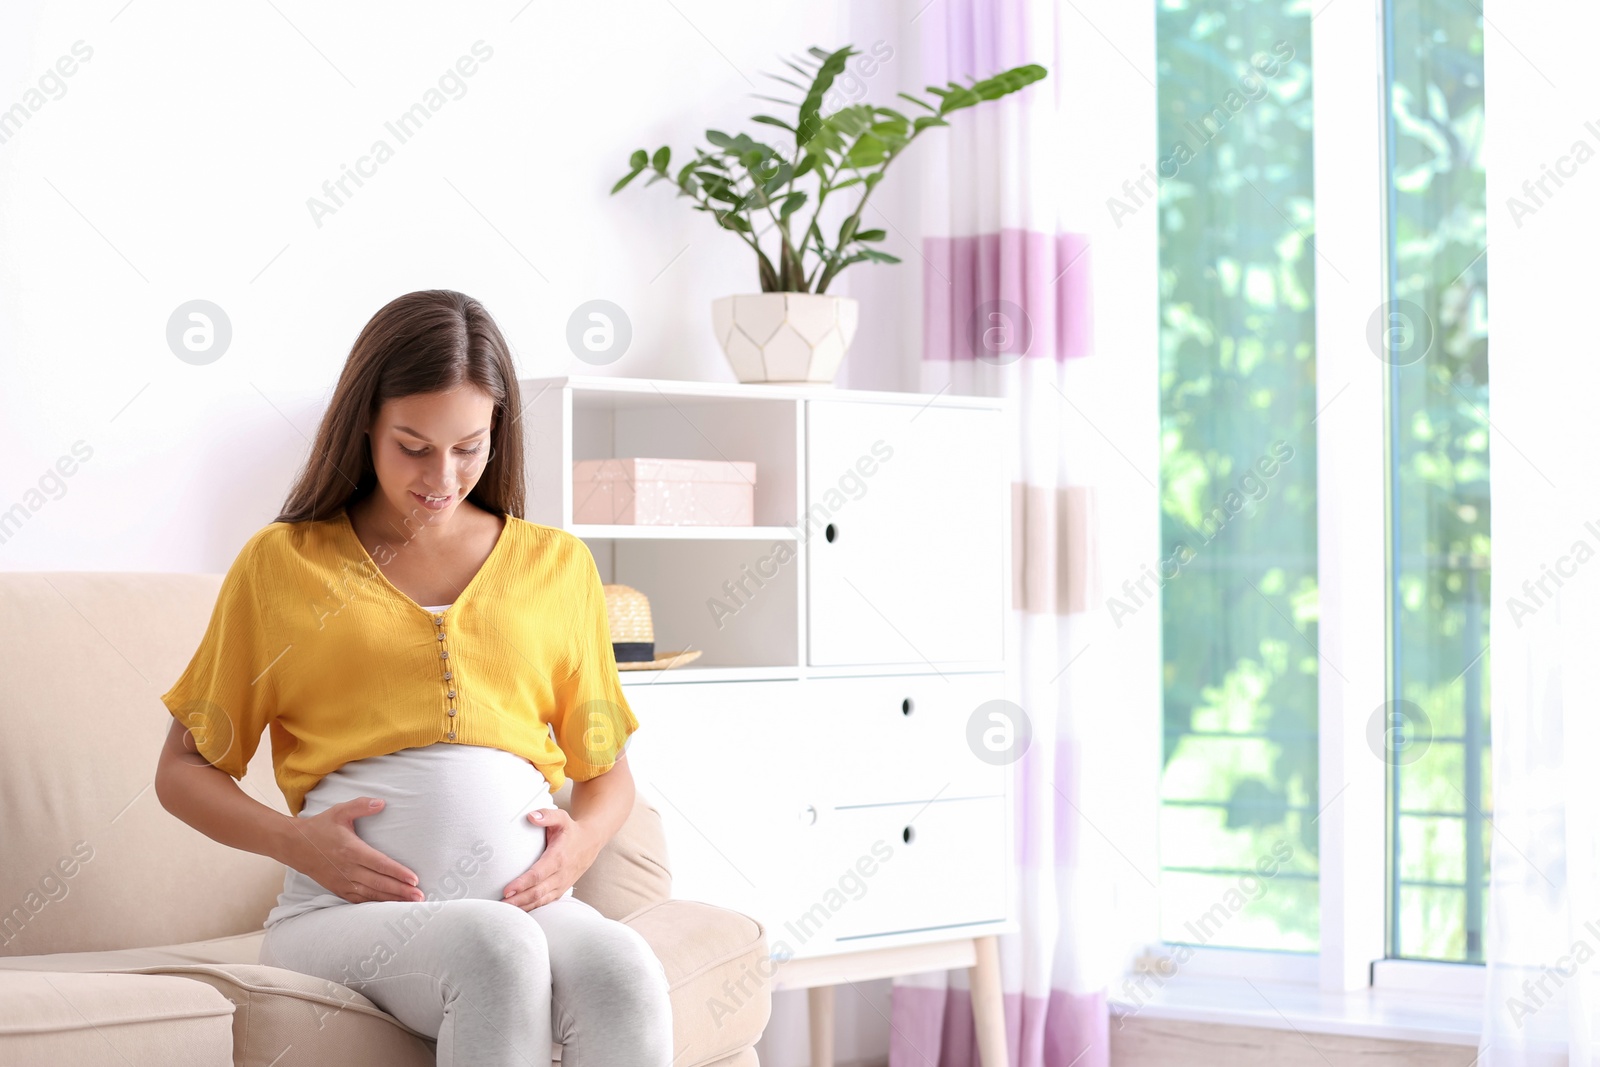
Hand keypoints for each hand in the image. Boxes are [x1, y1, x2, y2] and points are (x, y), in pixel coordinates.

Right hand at [284, 797, 426, 904]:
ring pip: (371, 895)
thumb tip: (382, 802)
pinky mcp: (337, 889)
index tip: (415, 878)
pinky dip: (374, 904)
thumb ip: (361, 805)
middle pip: (379, 883)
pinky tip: (388, 907)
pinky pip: (359, 900)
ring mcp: (342, 882)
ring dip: (392, 900)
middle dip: (401, 890)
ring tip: (411, 903)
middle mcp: (348, 869)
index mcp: (351, 850)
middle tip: (420, 895)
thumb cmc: (321, 827)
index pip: (380, 864)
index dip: (398, 872)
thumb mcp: (340, 811)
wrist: (294, 846)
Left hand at [501, 807, 598, 910]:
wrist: (591, 842)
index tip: (506, 890)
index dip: (522, 884)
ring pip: (541, 900)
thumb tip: (531, 816)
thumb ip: (547, 815)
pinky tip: (519, 910)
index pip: (538, 875)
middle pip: (537, 892)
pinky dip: (532, 908)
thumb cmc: (572, 830)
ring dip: (523, 907)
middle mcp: (561, 874)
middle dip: (518, 900)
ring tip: (505, 911)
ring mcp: (562, 884)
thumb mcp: (562, 818)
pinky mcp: (561, 889)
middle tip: (500, 904)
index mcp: (558, 858)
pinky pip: (546, 902)